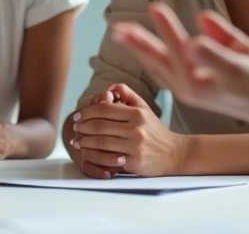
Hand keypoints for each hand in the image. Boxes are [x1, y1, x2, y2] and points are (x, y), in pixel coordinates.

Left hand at [71, 83, 186, 177]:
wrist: (174, 153)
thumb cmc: (155, 130)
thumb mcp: (145, 109)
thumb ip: (128, 95)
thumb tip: (110, 88)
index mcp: (137, 113)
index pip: (105, 109)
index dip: (87, 112)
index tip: (77, 115)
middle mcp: (136, 128)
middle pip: (100, 125)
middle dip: (83, 126)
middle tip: (74, 128)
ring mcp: (135, 145)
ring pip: (101, 141)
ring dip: (85, 141)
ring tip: (77, 141)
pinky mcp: (134, 161)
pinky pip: (108, 158)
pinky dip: (95, 155)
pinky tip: (88, 154)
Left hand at [110, 2, 248, 122]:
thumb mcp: (244, 62)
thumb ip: (218, 50)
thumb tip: (194, 38)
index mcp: (201, 82)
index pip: (179, 49)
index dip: (166, 27)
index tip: (155, 7)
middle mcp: (188, 89)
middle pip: (158, 61)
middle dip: (138, 42)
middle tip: (119, 26)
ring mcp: (186, 91)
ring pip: (156, 67)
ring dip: (138, 49)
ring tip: (120, 33)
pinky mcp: (187, 90)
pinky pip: (162, 73)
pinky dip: (149, 60)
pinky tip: (139, 48)